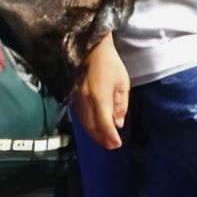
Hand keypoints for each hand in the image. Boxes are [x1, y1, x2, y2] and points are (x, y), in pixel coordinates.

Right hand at [72, 36, 129, 151]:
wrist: (90, 50)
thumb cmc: (110, 64)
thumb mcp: (123, 83)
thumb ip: (121, 104)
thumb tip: (118, 123)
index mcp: (100, 97)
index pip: (104, 124)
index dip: (110, 137)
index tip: (118, 144)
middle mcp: (86, 101)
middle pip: (92, 127)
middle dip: (102, 139)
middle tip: (112, 146)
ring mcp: (77, 99)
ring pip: (85, 124)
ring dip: (94, 135)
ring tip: (104, 141)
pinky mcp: (73, 97)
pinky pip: (80, 117)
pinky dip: (88, 126)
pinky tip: (95, 129)